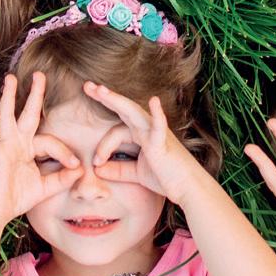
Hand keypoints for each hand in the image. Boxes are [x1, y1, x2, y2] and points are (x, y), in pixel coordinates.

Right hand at [0, 73, 80, 228]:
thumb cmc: (16, 198)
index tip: (75, 166)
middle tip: (39, 74)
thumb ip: (61, 179)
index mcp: (28, 148)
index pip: (50, 141)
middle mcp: (16, 143)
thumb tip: (80, 170)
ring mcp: (4, 147)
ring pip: (8, 118)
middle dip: (34, 94)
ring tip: (10, 79)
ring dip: (9, 98)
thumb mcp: (45, 188)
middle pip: (28, 114)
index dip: (64, 152)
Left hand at [84, 82, 200, 204]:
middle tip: (87, 86)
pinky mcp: (163, 143)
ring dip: (116, 100)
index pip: (116, 130)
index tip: (95, 162)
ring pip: (133, 112)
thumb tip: (97, 170)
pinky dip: (157, 114)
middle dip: (104, 97)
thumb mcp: (137, 173)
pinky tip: (154, 101)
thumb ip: (118, 170)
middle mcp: (147, 129)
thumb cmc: (166, 178)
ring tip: (100, 90)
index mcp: (141, 134)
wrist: (188, 189)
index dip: (103, 146)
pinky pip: (159, 127)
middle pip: (122, 109)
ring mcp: (155, 133)